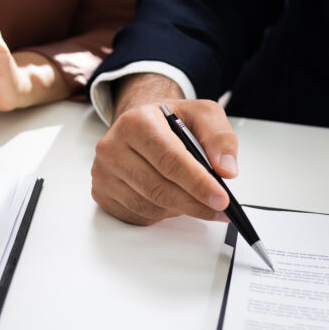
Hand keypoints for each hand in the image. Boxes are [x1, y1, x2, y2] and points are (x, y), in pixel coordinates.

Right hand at [91, 73, 236, 224]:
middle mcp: (112, 147)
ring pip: (148, 206)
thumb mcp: (202, 114)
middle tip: (219, 209)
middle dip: (194, 203)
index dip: (198, 183)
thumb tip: (226, 169)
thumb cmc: (169, 121)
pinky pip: (137, 215)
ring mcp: (103, 172)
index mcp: (136, 122)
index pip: (169, 160)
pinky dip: (161, 214)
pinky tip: (172, 201)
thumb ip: (219, 138)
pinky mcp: (101, 192)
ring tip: (197, 201)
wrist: (141, 125)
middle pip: (158, 188)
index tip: (221, 199)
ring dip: (178, 209)